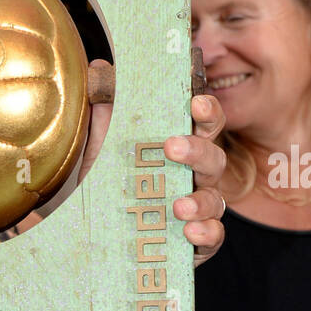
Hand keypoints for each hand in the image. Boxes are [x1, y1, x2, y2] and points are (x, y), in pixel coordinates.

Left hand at [79, 63, 226, 267]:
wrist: (94, 232)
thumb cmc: (110, 184)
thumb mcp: (103, 147)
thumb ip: (106, 111)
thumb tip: (100, 67)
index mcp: (181, 148)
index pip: (204, 124)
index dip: (206, 112)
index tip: (195, 103)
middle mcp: (195, 176)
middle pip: (213, 158)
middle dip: (198, 150)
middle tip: (172, 147)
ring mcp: (199, 210)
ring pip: (216, 200)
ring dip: (201, 201)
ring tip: (179, 206)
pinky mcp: (197, 242)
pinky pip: (213, 237)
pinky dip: (206, 234)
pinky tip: (190, 232)